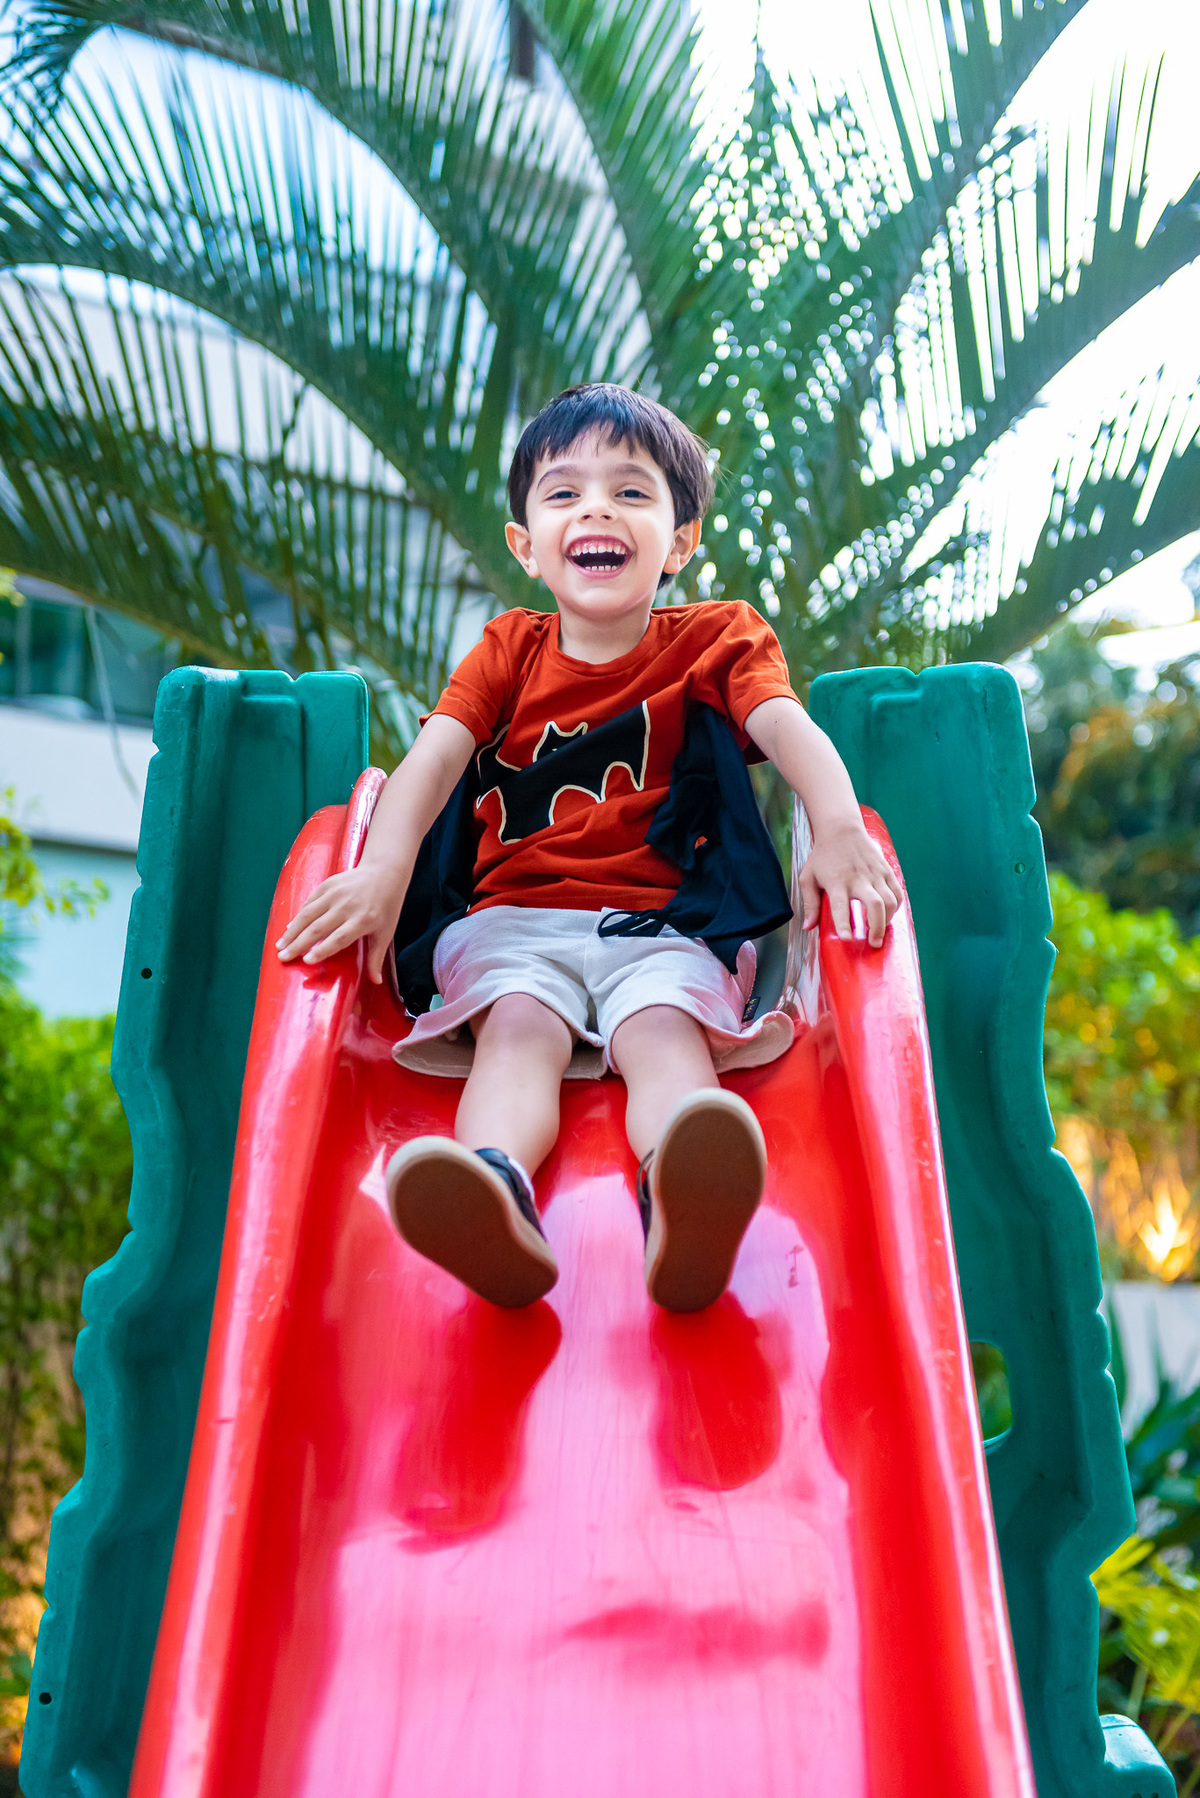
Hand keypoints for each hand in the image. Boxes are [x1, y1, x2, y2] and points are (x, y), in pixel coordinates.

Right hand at [275, 861, 405, 983]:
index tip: (307, 961)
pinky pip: (309, 902)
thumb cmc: (386, 906)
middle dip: (298, 944)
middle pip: (318, 928)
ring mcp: (335, 893)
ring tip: (280, 945)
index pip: (339, 938)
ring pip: (308, 915)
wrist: (384, 872)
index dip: (322, 950)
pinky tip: (289, 929)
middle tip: (283, 957)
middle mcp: (346, 906)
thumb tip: (376, 982)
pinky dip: (298, 916)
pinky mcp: (328, 884)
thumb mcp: (385, 932)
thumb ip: (376, 957)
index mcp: (362, 920)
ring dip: (292, 931)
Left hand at [799, 826, 902, 948]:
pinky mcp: (886, 870)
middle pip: (875, 905)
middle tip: (874, 943)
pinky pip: (897, 893)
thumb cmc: (822, 856)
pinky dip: (895, 907)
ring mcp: (874, 874)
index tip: (847, 939)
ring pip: (890, 901)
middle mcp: (858, 878)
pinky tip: (886, 915)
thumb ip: (810, 904)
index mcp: (836, 882)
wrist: (841, 829)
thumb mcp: (808, 878)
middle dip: (877, 928)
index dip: (844, 924)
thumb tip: (808, 928)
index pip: (840, 907)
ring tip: (878, 931)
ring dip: (887, 920)